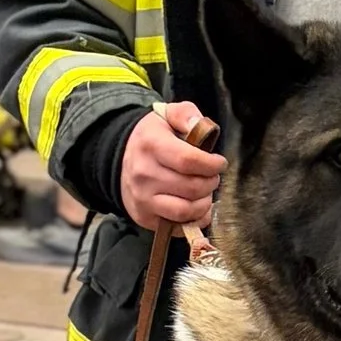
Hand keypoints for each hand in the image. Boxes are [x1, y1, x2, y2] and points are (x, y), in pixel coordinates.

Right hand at [121, 101, 222, 229]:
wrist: (121, 159)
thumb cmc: (153, 137)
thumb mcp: (167, 115)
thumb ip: (187, 114)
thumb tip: (200, 126)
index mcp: (151, 145)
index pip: (189, 161)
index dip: (212, 164)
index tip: (219, 163)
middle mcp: (144, 174)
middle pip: (192, 187)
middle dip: (211, 182)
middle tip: (211, 176)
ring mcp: (143, 199)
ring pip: (187, 210)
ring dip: (205, 202)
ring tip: (204, 191)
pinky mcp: (145, 217)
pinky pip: (179, 227)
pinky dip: (195, 220)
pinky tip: (197, 206)